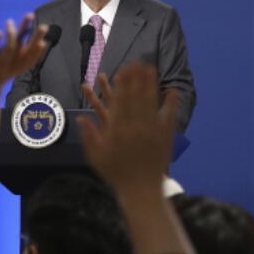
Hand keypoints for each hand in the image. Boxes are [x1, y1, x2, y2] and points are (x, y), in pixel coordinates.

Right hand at [0, 15, 48, 90]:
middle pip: (26, 50)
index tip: (9, 22)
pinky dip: (39, 51)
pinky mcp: (23, 67)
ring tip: (44, 27)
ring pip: (31, 54)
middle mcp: (13, 65)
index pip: (9, 48)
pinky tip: (44, 41)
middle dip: (34, 38)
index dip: (11, 35)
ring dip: (37, 41)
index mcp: (1, 63)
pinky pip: (33, 59)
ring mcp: (20, 67)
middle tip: (41, 26)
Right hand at [79, 62, 175, 191]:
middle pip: (136, 97)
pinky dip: (170, 103)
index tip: (123, 70)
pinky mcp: (164, 137)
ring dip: (151, 84)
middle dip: (137, 78)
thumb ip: (89, 136)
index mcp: (117, 130)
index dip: (122, 84)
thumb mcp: (96, 156)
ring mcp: (151, 131)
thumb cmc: (115, 174)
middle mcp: (134, 127)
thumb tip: (81, 117)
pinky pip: (168, 116)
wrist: (140, 190)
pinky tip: (172, 90)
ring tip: (152, 69)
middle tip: (138, 62)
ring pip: (151, 103)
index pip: (119, 101)